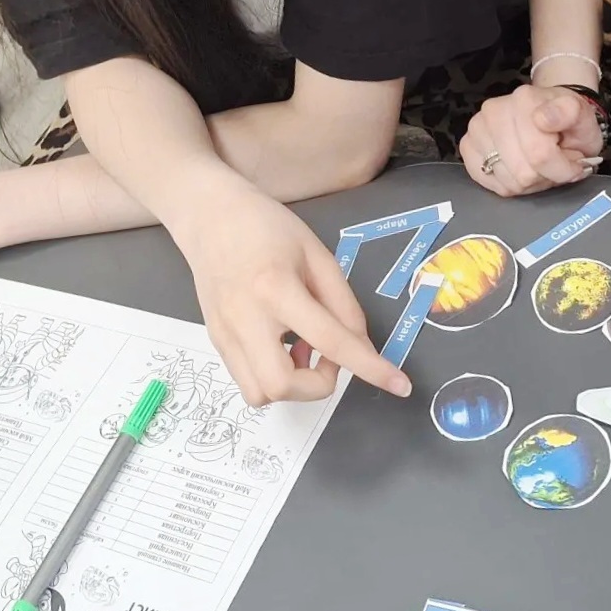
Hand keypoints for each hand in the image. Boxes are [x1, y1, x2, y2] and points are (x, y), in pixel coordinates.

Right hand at [173, 177, 411, 405]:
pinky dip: (273, 374)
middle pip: (282, 386)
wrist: (210, 216)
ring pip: (260, 394)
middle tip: (327, 353)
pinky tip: (281, 344)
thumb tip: (361, 346)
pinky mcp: (216, 342)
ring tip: (301, 348)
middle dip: (317, 385)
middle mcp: (246, 319)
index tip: (400, 385)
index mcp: (277, 289)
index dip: (370, 367)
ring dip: (292, 385)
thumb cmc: (268, 227)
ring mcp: (225, 335)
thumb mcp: (317, 254)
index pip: (330, 341)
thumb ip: (342, 303)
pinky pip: (247, 380)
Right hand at [460, 84, 604, 196]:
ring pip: (507, 180)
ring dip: (528, 182)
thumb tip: (543, 119)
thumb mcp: (583, 118)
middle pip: (522, 171)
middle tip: (554, 164)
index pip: (540, 154)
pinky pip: (487, 181)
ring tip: (537, 165)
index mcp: (525, 99)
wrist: (549, 117)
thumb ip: (572, 115)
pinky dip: (507, 183)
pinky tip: (518, 169)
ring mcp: (477, 128)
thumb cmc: (566, 123)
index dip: (562, 169)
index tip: (573, 165)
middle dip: (545, 176)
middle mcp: (495, 110)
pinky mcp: (467, 145)